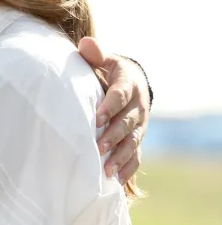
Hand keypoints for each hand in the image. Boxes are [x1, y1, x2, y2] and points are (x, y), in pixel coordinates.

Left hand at [78, 37, 150, 181]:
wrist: (132, 82)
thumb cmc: (109, 70)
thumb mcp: (105, 59)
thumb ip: (95, 54)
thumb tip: (85, 44)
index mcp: (128, 84)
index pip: (119, 96)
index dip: (109, 107)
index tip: (96, 118)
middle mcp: (137, 106)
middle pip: (127, 123)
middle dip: (113, 135)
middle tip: (98, 146)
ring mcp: (139, 124)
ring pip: (132, 142)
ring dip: (120, 156)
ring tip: (107, 170)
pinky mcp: (137, 138)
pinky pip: (136, 156)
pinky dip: (128, 168)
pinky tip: (116, 180)